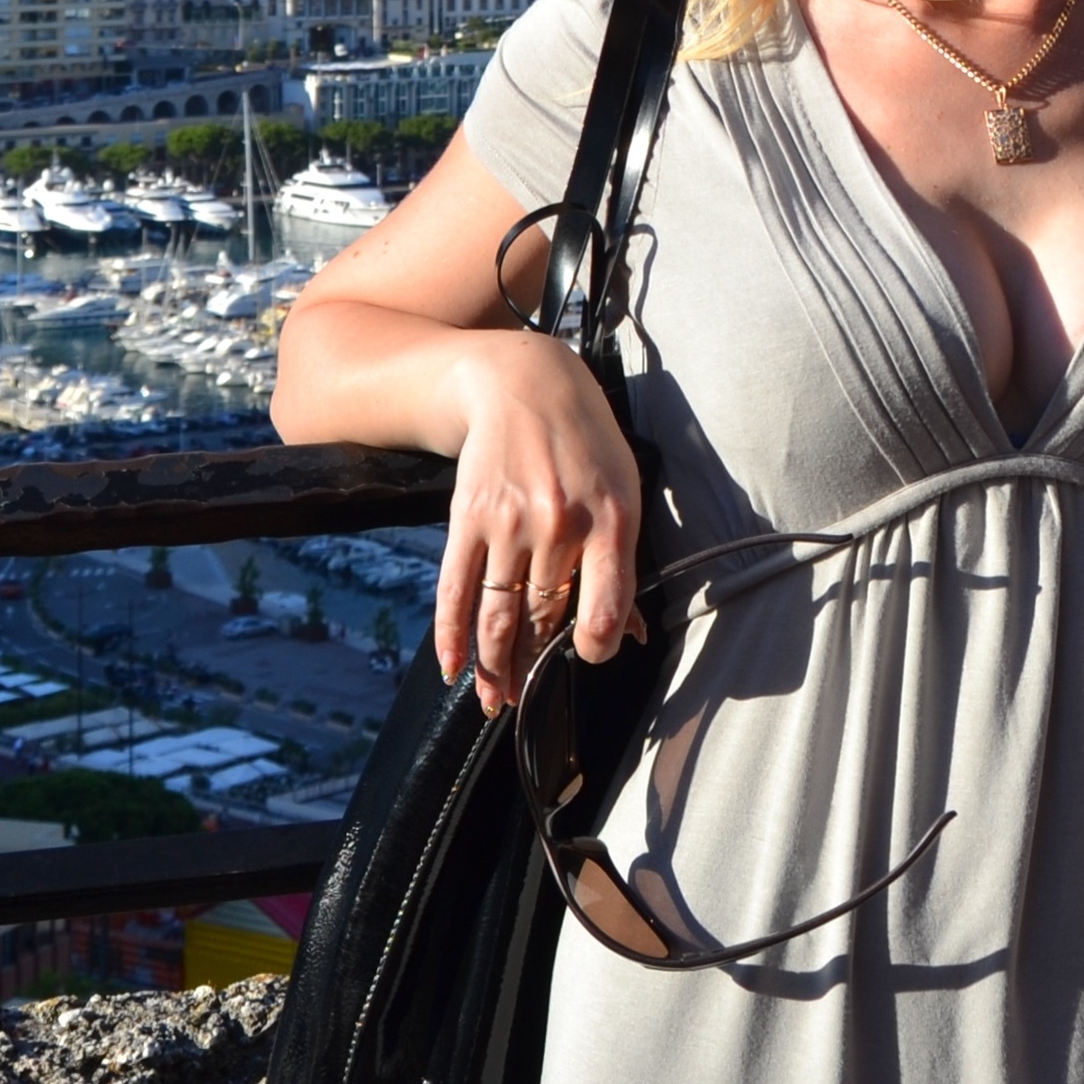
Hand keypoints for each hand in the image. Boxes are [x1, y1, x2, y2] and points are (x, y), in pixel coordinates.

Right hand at [432, 331, 646, 714]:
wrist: (525, 384)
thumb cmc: (587, 444)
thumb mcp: (624, 490)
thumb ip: (622, 563)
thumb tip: (630, 632)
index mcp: (612, 520)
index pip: (605, 606)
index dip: (596, 646)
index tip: (587, 656)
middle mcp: (561, 524)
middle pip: (544, 617)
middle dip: (535, 665)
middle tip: (528, 697)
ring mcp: (510, 521)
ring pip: (500, 614)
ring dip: (495, 666)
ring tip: (497, 699)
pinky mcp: (468, 517)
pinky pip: (457, 589)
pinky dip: (452, 635)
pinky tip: (455, 667)